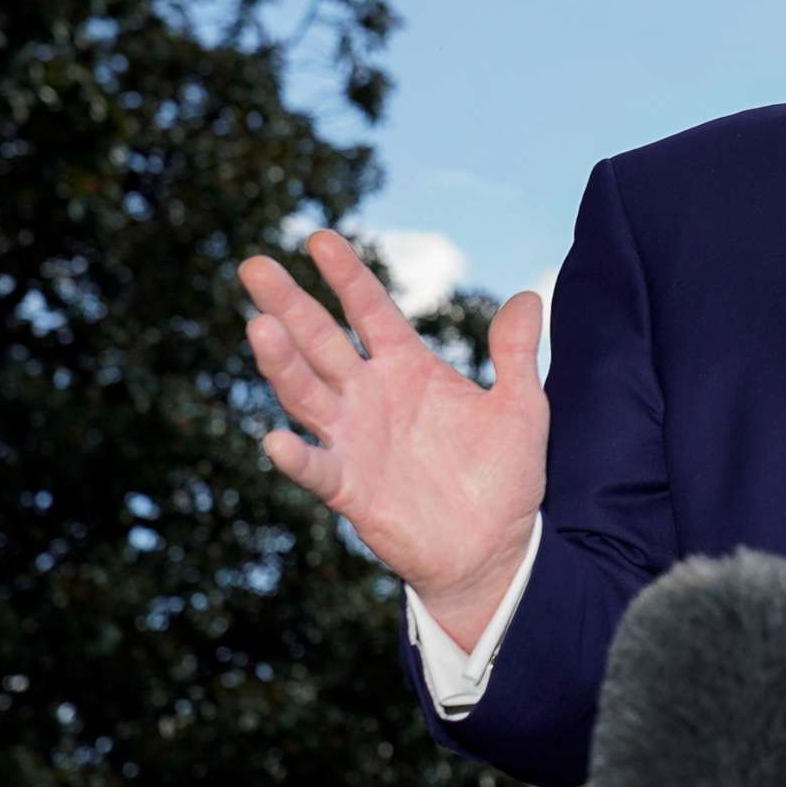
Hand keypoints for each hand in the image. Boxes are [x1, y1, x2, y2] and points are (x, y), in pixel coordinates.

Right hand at [239, 230, 547, 646]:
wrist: (497, 548)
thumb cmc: (504, 476)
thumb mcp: (520, 407)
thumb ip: (515, 354)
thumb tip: (530, 296)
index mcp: (409, 368)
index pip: (370, 312)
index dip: (346, 276)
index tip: (318, 238)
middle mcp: (372, 396)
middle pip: (322, 341)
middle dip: (289, 305)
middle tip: (255, 267)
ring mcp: (356, 439)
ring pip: (307, 393)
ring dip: (282, 363)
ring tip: (259, 326)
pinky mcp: (351, 488)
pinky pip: (317, 469)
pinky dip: (298, 457)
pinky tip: (277, 440)